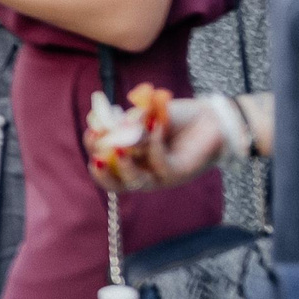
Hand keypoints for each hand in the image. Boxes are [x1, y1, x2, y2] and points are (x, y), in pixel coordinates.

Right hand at [92, 94, 224, 192]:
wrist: (207, 117)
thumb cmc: (173, 117)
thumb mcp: (145, 116)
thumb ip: (128, 123)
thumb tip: (111, 129)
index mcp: (128, 158)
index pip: (103, 166)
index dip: (93, 151)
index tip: (92, 133)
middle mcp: (141, 171)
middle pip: (116, 183)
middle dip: (103, 171)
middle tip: (98, 155)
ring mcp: (159, 176)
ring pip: (136, 181)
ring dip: (125, 166)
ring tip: (122, 148)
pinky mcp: (178, 173)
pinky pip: (160, 165)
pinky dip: (154, 145)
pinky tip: (156, 125)